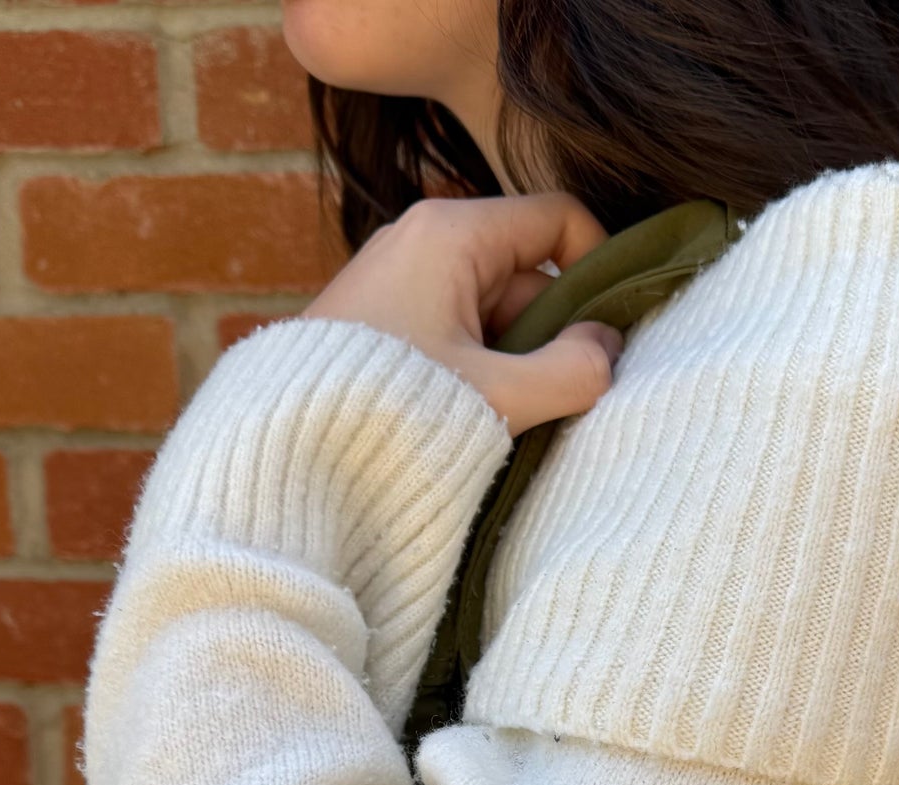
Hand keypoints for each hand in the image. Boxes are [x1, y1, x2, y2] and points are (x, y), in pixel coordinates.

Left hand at [305, 191, 623, 437]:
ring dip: (514, 366)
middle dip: (551, 337)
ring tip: (503, 421)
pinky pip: (453, 335)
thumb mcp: (499, 397)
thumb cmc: (391, 413)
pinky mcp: (378, 323)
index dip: (599, 268)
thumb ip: (573, 373)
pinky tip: (469, 422)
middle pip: (526, 275)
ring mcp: (397, 281)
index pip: (558, 219)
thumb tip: (609, 351)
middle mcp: (421, 240)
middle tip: (556, 400)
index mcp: (452, 232)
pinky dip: (475, 374)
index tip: (612, 334)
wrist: (286, 451)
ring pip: (492, 314)